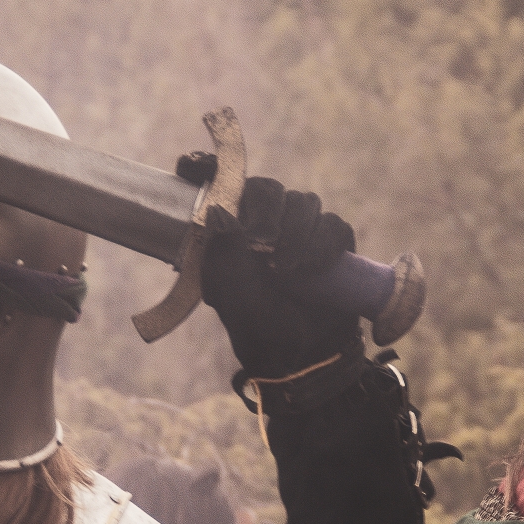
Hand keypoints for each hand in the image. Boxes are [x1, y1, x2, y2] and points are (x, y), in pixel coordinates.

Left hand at [201, 176, 361, 377]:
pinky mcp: (333, 244)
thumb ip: (224, 255)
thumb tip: (218, 212)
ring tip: (287, 272)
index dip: (207, 167)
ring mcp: (301, 233)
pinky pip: (332, 225)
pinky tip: (311, 270)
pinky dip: (323, 245)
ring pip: (303, 203)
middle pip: (267, 188)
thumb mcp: (233, 296)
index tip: (191, 165)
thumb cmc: (260, 329)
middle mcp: (265, 227)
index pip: (221, 186)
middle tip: (262, 244)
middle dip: (266, 210)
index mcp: (232, 234)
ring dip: (296, 233)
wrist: (304, 358)